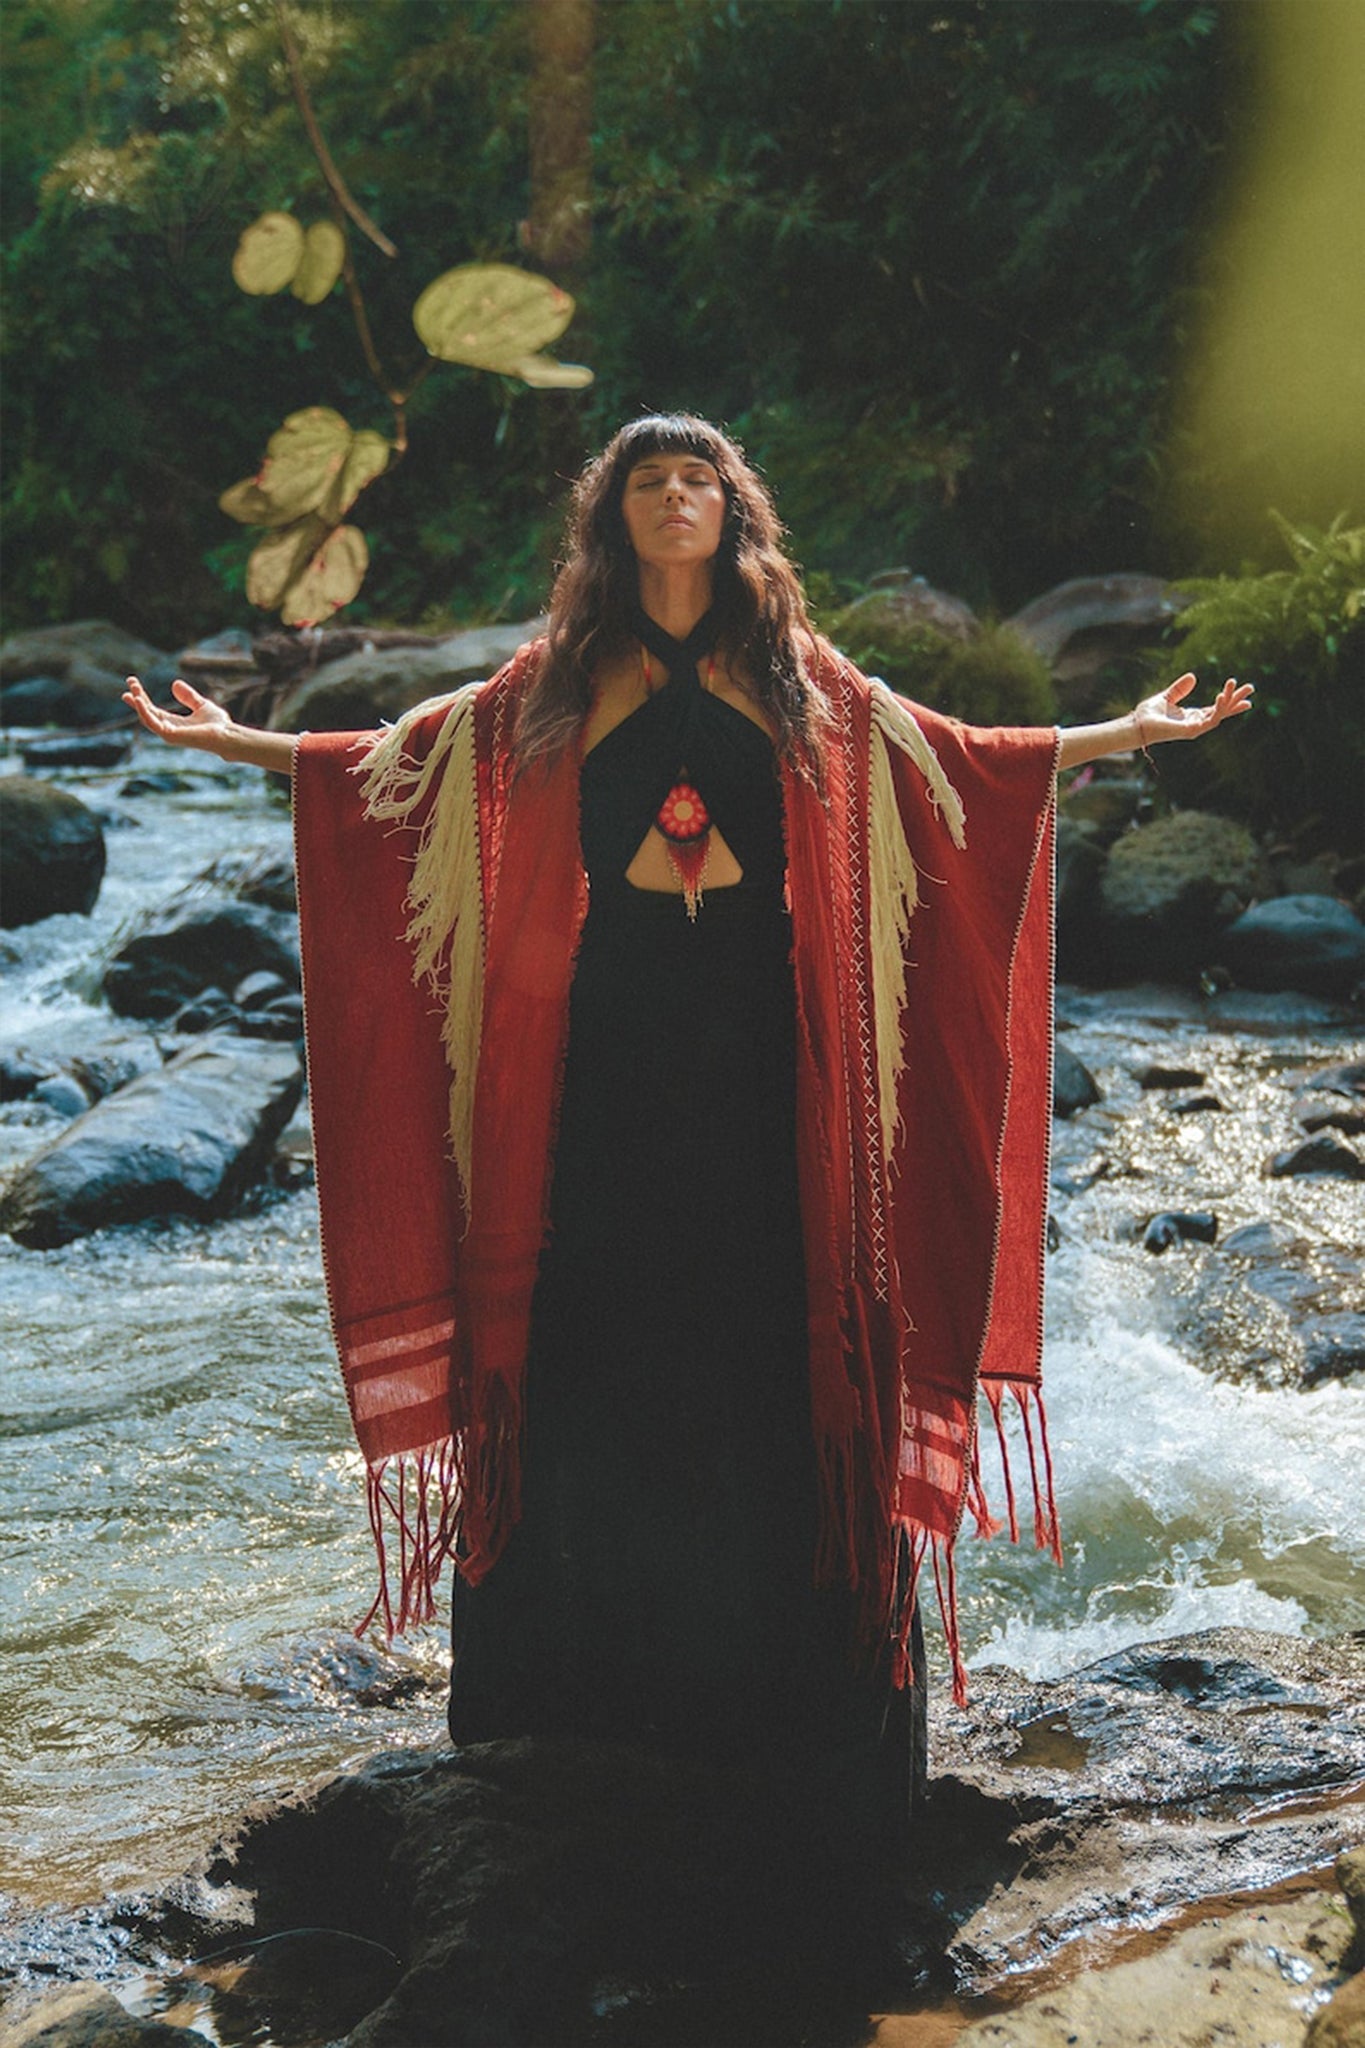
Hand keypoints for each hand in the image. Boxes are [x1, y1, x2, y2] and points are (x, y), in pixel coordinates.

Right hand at [123, 676, 235, 755]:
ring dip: (138, 703)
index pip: (153, 710)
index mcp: (174, 723)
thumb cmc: (218, 725)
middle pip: (147, 712)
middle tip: (130, 680)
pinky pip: (153, 723)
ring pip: (147, 717)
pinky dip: (144, 712)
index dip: (142, 698)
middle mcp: (169, 729)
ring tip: (132, 688)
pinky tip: (139, 699)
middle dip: (137, 697)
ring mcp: (169, 734)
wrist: (227, 735)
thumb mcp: (201, 705)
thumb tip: (174, 684)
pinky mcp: (171, 736)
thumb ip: (188, 696)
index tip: (133, 685)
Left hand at [1133, 673, 1254, 746]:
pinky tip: (1221, 697)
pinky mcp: (1190, 731)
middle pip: (1222, 712)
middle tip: (1251, 687)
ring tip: (1234, 686)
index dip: (1230, 700)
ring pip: (1218, 715)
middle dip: (1236, 701)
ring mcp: (1194, 728)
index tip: (1244, 690)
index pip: (1217, 708)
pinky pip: (1208, 720)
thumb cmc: (1148, 715)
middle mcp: (1196, 723)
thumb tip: (1193, 676)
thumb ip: (1179, 688)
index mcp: (1193, 716)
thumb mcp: (1167, 697)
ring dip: (1228, 702)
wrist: (1136, 725)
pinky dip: (1217, 710)